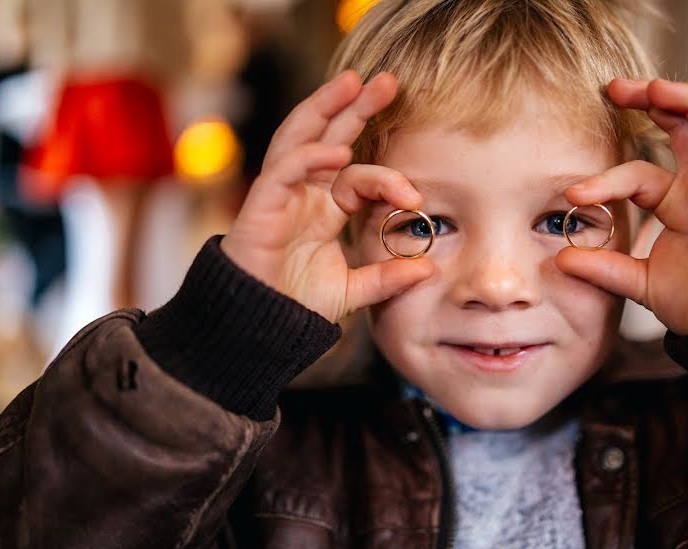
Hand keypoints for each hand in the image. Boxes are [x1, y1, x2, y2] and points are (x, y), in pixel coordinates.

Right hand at [220, 71, 432, 322]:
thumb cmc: (297, 304)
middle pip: (330, 137)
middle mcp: (304, 193)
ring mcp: (281, 195)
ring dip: (325, 108)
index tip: (415, 197)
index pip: (359, 175)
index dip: (387, 178)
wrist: (259, 328)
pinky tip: (336, 152)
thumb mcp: (353, 290)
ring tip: (352, 82)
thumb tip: (428, 268)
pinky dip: (308, 158)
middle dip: (355, 107)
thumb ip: (386, 278)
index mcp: (326, 208)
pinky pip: (283, 172)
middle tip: (388, 81)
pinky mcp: (261, 206)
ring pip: (301, 138)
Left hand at [556, 79, 687, 334]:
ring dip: (686, 100)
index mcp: (676, 202)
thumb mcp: (638, 281)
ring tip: (654, 90)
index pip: (636, 173)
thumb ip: (603, 268)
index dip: (605, 179)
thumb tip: (561, 258)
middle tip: (614, 89)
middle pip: (680, 126)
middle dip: (650, 101)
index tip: (573, 194)